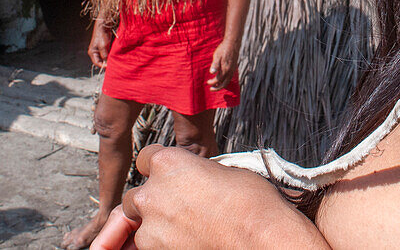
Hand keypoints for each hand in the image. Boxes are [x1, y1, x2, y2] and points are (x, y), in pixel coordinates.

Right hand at [88, 21, 113, 68]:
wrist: (104, 27)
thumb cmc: (101, 36)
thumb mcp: (103, 47)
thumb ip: (104, 55)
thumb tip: (106, 62)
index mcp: (92, 52)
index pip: (96, 62)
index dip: (102, 66)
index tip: (108, 67)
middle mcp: (95, 52)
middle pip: (100, 61)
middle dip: (105, 64)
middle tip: (111, 66)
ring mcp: (99, 50)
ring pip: (103, 58)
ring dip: (108, 60)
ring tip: (113, 63)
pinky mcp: (103, 48)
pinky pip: (106, 54)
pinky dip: (109, 56)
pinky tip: (113, 58)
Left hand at [90, 144, 329, 249]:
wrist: (262, 239)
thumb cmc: (252, 204)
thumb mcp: (224, 172)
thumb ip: (196, 172)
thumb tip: (193, 178)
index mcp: (169, 163)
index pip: (145, 159)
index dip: (158, 168)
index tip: (169, 178)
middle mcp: (153, 193)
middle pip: (137, 195)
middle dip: (153, 201)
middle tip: (180, 209)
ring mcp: (151, 227)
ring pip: (142, 225)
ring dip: (158, 226)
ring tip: (190, 230)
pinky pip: (150, 247)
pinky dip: (165, 245)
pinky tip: (190, 242)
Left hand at [207, 40, 239, 89]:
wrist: (233, 43)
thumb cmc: (223, 49)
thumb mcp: (217, 56)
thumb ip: (215, 65)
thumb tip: (212, 73)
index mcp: (225, 69)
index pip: (218, 80)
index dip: (212, 82)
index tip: (207, 82)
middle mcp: (230, 71)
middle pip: (224, 83)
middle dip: (218, 88)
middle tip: (211, 89)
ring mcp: (233, 69)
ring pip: (228, 81)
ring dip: (222, 85)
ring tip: (216, 86)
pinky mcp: (233, 67)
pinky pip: (230, 77)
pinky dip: (226, 80)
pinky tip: (222, 78)